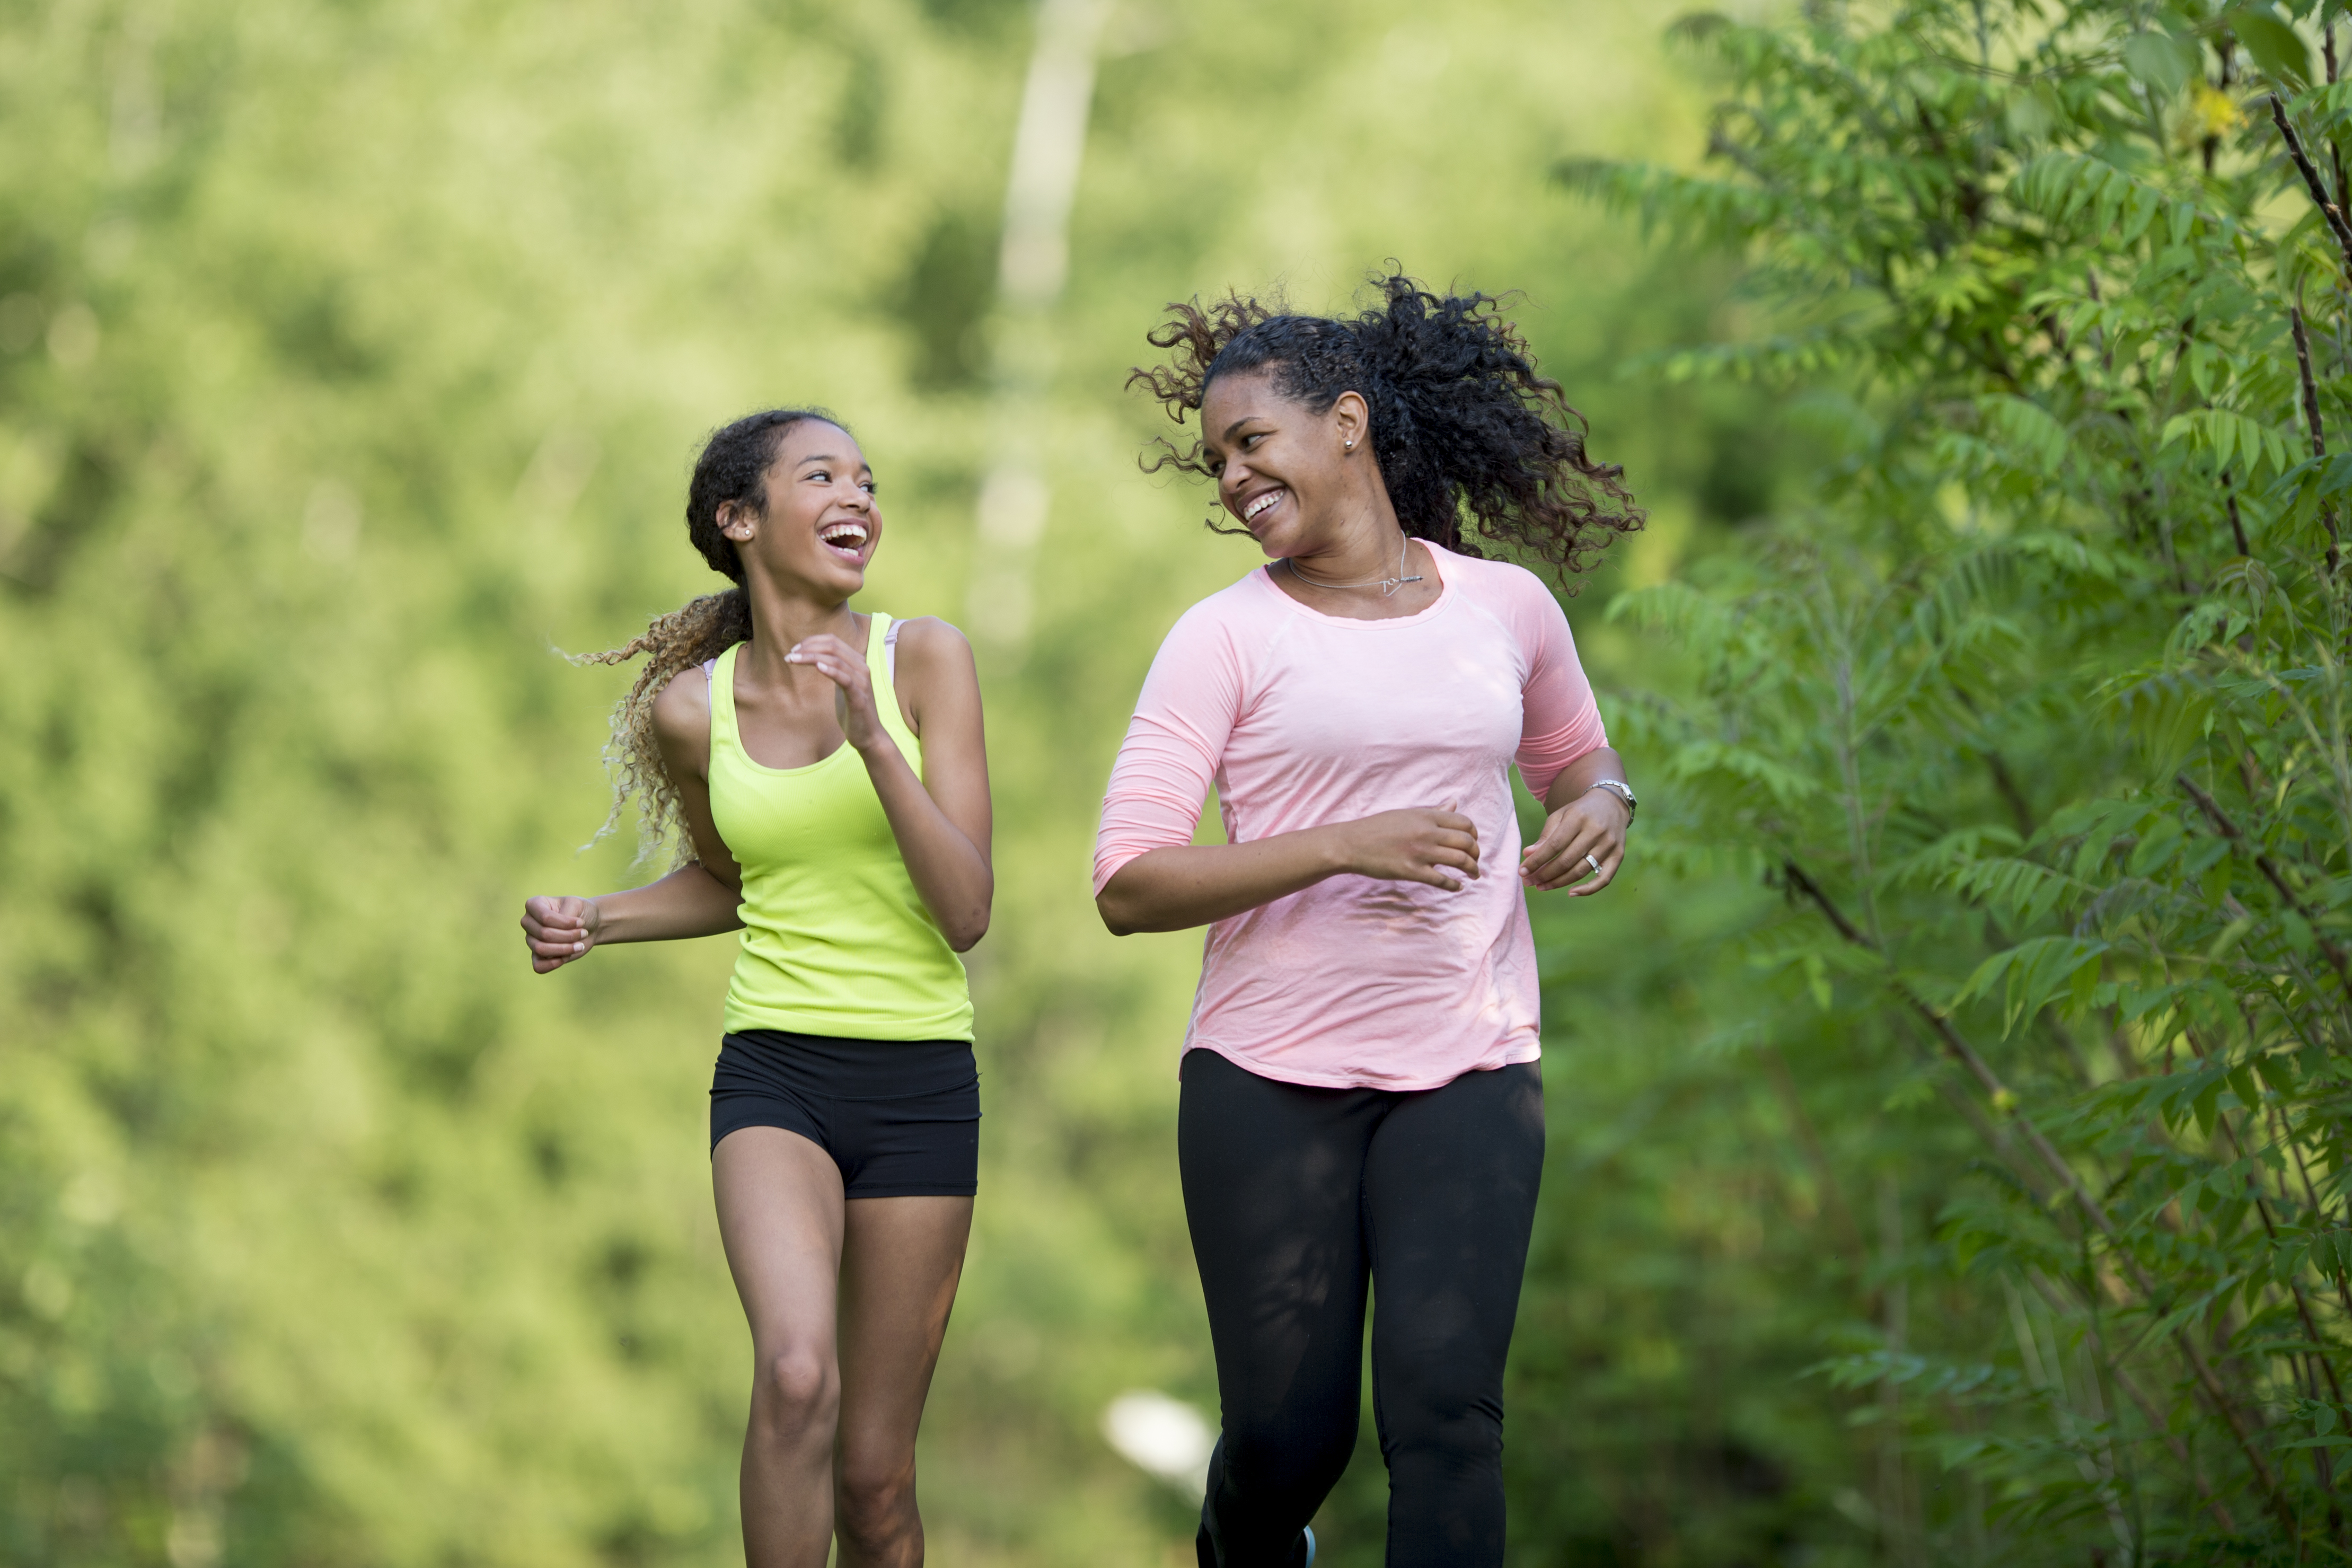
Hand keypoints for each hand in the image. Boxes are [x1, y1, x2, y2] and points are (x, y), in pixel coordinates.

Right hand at [522, 894, 600, 972]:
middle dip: (568, 936)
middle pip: (544, 934)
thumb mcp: (576, 905)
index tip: (581, 923)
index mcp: (534, 904)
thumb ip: (564, 916)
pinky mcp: (537, 956)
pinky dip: (554, 964)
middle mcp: (528, 922)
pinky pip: (538, 966)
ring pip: (541, 949)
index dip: (565, 923)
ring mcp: (531, 939)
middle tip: (584, 933)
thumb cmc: (581, 912)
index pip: (545, 918)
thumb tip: (551, 937)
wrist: (590, 926)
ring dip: (564, 949)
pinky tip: (567, 957)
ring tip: (579, 946)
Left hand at [785, 633, 887, 751]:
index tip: (795, 650)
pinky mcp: (859, 697)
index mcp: (857, 662)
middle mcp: (862, 668)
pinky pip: (844, 679)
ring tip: (793, 660)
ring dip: (811, 657)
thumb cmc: (852, 710)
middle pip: (833, 647)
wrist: (867, 735)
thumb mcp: (842, 684)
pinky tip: (818, 668)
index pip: (833, 641)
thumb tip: (817, 659)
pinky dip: (831, 671)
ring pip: (836, 660)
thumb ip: (835, 670)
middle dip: (808, 648)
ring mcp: (862, 682)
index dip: (812, 641)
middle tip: (790, 656)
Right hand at [1332, 807, 1481, 891]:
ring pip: (1460, 860)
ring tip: (1474, 874)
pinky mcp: (1412, 871)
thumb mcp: (1407, 814)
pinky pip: (1442, 880)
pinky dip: (1455, 885)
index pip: (1464, 822)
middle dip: (1476, 853)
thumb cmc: (1378, 827)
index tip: (1473, 843)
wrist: (1352, 843)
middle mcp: (1427, 832)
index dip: (1474, 834)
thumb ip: (1433, 811)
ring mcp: (1420, 852)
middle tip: (1475, 861)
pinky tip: (1458, 886)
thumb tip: (1454, 803)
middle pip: (1467, 842)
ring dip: (1472, 869)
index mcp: (1426, 816)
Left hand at [1521, 788, 1627, 895]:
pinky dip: (1588, 890)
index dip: (1537, 861)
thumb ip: (1546, 835)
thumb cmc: (1580, 812)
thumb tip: (1528, 855)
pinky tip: (1571, 893)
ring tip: (1542, 886)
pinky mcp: (1618, 855)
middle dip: (1544, 874)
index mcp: (1578, 818)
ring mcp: (1609, 844)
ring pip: (1581, 871)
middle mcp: (1596, 831)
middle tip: (1529, 882)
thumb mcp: (1561, 815)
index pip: (1554, 845)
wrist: (1611, 804)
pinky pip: (1604, 879)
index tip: (1522, 871)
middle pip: (1566, 860)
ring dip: (1559, 883)